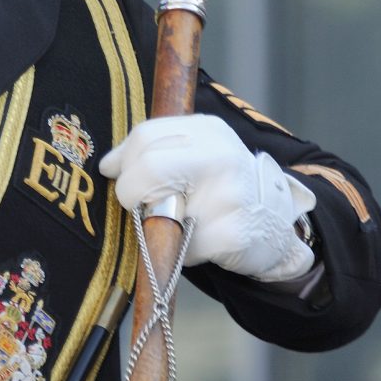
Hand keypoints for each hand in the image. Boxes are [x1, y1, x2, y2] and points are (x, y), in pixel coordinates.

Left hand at [99, 115, 316, 281]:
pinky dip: (179, 250)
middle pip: (150, 166)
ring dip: (155, 223)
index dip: (123, 159)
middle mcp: (222, 156)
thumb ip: (151, 151)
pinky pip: (182, 246)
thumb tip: (108, 166)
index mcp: (207, 131)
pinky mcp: (234, 234)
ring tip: (172, 221)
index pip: (146, 135)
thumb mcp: (193, 154)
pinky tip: (194, 242)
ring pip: (162, 210)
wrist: (273, 225)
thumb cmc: (218, 186)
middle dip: (130, 190)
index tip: (117, 174)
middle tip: (136, 203)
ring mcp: (231, 194)